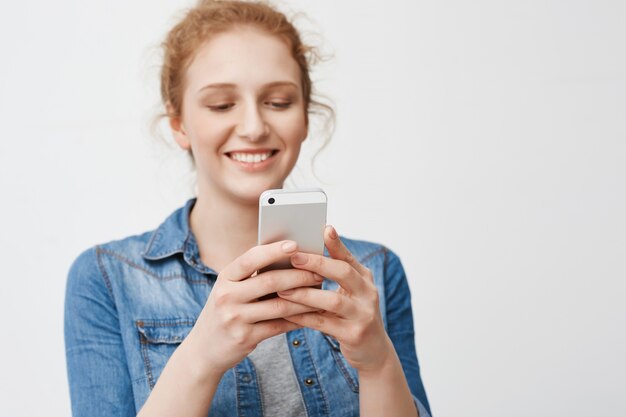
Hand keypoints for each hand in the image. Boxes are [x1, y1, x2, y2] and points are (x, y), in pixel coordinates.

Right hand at [187, 240, 323, 376]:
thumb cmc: (225, 311)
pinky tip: (311, 315)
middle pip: (270, 281)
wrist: (204, 349)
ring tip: (321, 294)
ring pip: (279, 306)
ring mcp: (234, 318)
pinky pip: (279, 326)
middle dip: (299, 276)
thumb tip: (290, 258)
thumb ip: (252, 276)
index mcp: (225, 277)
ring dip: (304, 300)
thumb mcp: (230, 289)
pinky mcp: (244, 338)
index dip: (273, 250)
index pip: (251, 258)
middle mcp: (227, 295)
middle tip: (319, 273)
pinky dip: (298, 320)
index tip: (295, 244)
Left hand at [277, 226, 394, 372]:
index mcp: (365, 278)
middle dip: (317, 263)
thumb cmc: (353, 315)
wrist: (374, 351)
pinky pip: (324, 324)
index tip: (323, 228)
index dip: (336, 243)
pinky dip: (303, 317)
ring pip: (333, 300)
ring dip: (306, 293)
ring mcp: (363, 315)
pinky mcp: (354, 335)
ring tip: (283, 288)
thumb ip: (334, 274)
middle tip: (293, 257)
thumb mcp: (350, 292)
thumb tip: (303, 253)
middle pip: (343, 272)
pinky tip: (286, 312)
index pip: (349, 256)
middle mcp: (368, 293)